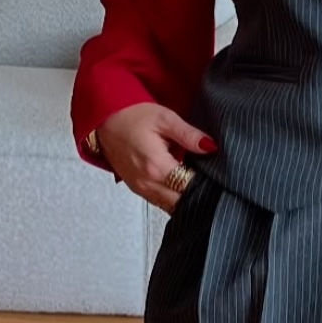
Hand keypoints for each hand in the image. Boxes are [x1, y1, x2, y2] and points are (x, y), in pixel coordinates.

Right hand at [95, 102, 214, 212]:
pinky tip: (181, 186)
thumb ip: (189, 135)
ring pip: (170, 206)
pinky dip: (172, 198)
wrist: (104, 119)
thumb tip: (210, 147)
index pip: (190, 188)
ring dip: (184, 198)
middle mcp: (147, 183)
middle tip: (210, 183)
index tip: (217, 178)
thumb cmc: (132, 116)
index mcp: (156, 166)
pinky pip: (159, 202)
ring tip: (197, 184)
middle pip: (181, 202)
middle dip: (197, 195)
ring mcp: (140, 188)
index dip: (206, 185)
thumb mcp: (165, 118)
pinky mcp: (136, 188)